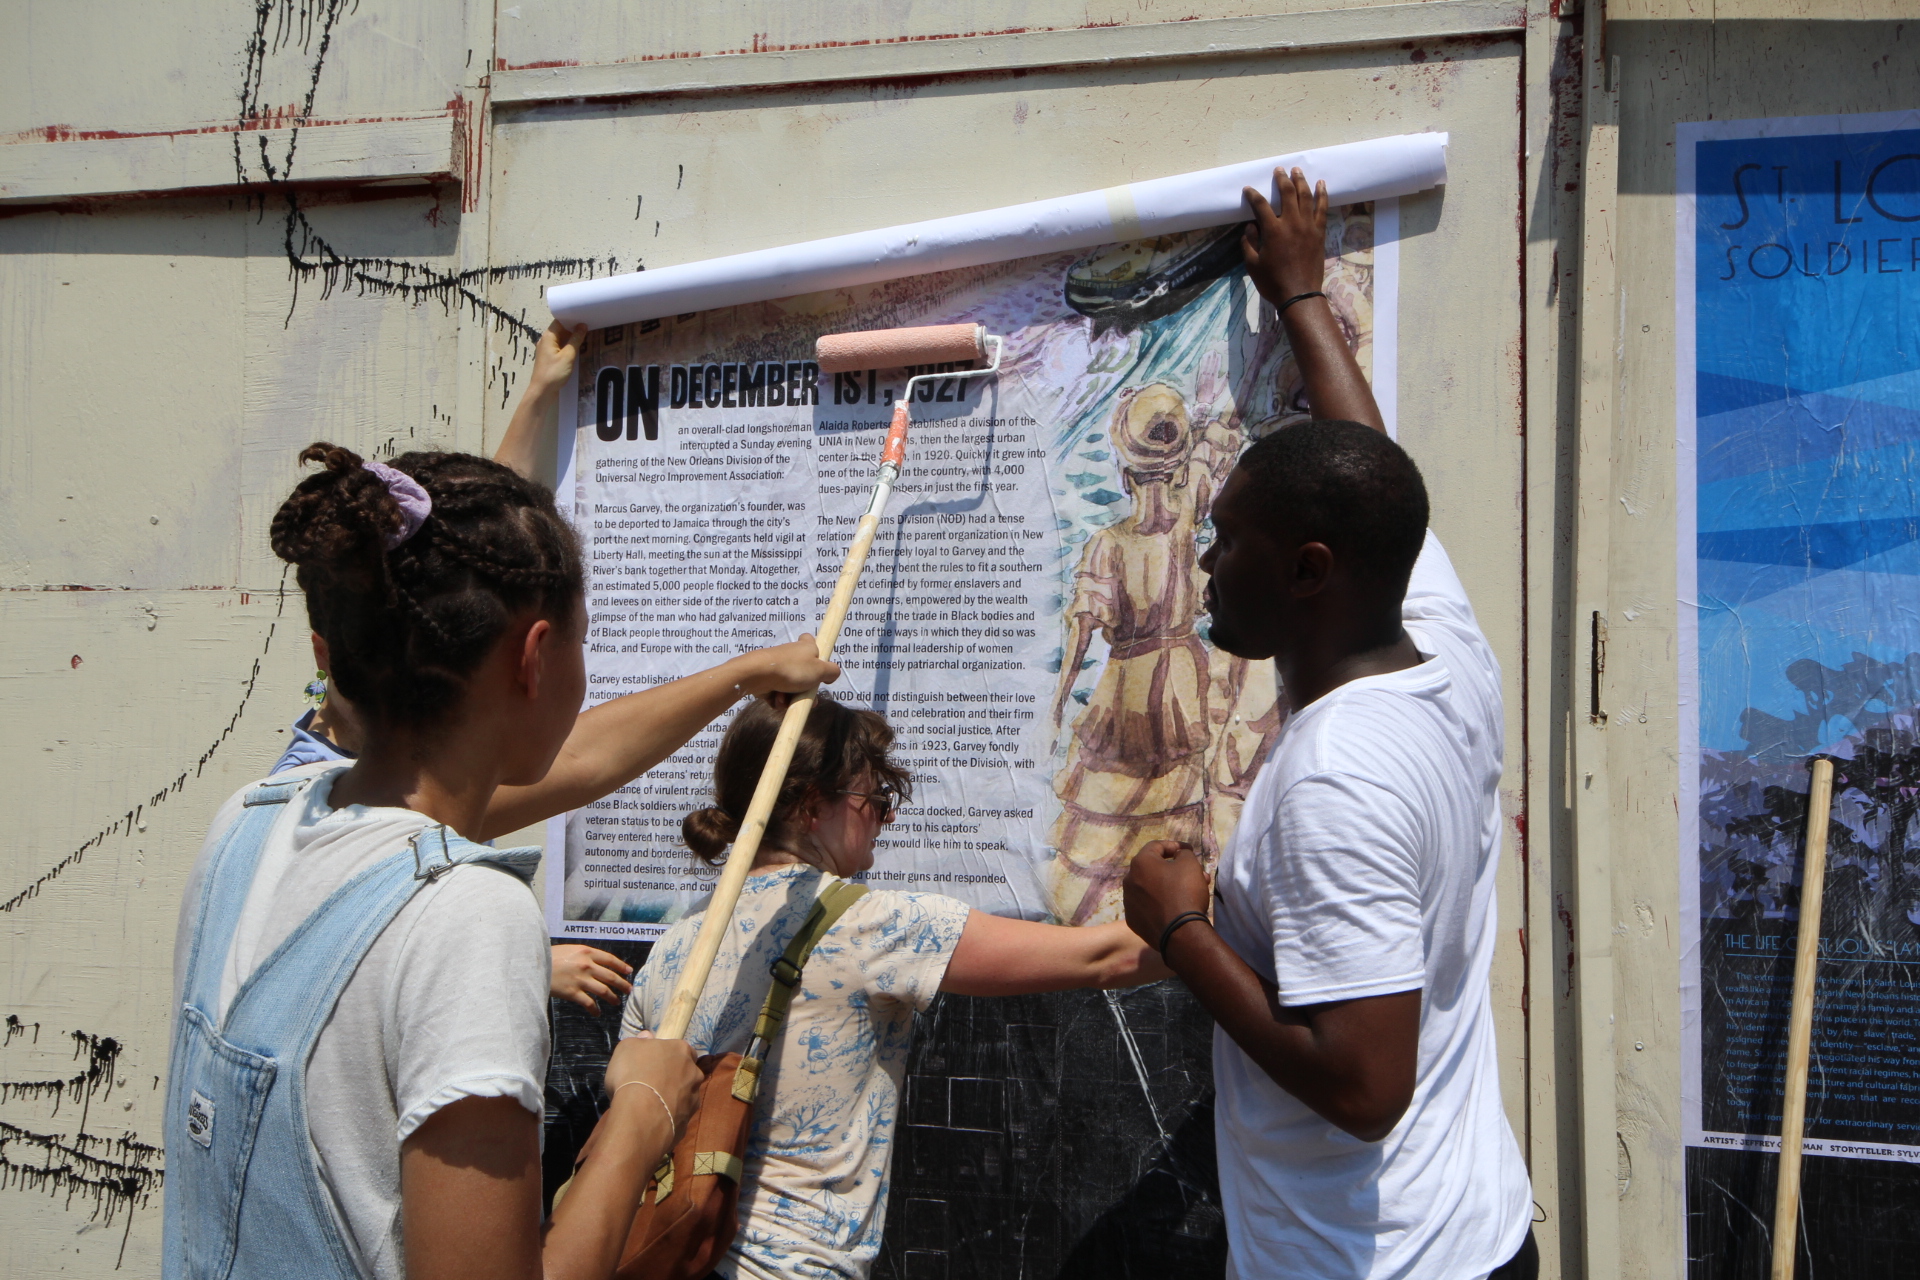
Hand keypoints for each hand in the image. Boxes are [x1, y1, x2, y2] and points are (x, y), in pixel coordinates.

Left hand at [529, 320, 587, 396]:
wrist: (542, 391)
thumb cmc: (554, 372)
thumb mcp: (568, 355)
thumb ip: (576, 339)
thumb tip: (582, 326)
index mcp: (548, 336)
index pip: (560, 321)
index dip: (571, 318)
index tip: (584, 316)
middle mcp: (545, 340)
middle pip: (560, 329)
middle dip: (573, 327)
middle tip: (589, 325)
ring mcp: (546, 349)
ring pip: (561, 339)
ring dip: (571, 338)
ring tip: (586, 335)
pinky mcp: (549, 358)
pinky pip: (559, 347)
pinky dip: (568, 346)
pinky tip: (578, 348)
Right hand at [548, 944, 633, 1013]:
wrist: (533, 966)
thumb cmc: (549, 957)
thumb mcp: (569, 949)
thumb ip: (584, 955)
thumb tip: (596, 963)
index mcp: (586, 952)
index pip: (610, 960)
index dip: (621, 967)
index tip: (629, 972)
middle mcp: (587, 965)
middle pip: (611, 977)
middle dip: (622, 984)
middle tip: (628, 990)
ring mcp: (580, 980)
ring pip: (604, 991)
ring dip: (612, 998)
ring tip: (616, 1002)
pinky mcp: (572, 993)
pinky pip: (589, 1003)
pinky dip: (595, 1009)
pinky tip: (597, 1013)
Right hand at [605, 1036, 700, 1133]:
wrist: (639, 1115)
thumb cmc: (632, 1074)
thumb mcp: (626, 1048)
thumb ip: (639, 1041)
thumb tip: (647, 1037)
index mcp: (682, 1050)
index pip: (681, 1049)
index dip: (668, 1056)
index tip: (654, 1064)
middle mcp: (694, 1072)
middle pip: (686, 1072)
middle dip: (673, 1077)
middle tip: (652, 1085)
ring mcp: (693, 1098)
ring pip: (684, 1095)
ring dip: (672, 1098)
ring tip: (651, 1105)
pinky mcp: (687, 1121)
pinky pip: (678, 1115)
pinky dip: (668, 1116)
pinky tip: (653, 1119)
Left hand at [732, 635, 841, 704]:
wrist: (759, 674)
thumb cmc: (792, 669)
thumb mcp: (821, 670)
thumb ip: (832, 671)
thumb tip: (832, 675)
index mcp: (805, 647)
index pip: (811, 641)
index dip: (817, 651)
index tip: (819, 663)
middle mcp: (791, 655)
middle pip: (805, 673)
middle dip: (807, 689)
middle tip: (807, 695)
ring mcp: (779, 668)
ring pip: (792, 687)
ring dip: (792, 697)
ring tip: (787, 698)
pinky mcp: (767, 680)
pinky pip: (779, 694)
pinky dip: (779, 700)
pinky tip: (778, 700)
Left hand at [1123, 840, 1210, 948]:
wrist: (1180, 932)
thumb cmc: (1185, 891)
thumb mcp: (1190, 864)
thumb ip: (1183, 853)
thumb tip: (1178, 855)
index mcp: (1140, 863)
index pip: (1156, 846)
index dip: (1175, 846)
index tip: (1189, 850)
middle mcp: (1129, 880)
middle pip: (1154, 869)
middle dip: (1175, 869)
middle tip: (1194, 873)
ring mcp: (1129, 902)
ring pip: (1152, 888)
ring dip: (1169, 886)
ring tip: (1189, 891)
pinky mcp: (1133, 920)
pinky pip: (1148, 905)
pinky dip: (1160, 903)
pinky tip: (1175, 907)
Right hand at [1241, 167, 1329, 308]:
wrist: (1299, 294)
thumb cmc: (1273, 282)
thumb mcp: (1252, 265)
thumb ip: (1249, 243)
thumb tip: (1251, 226)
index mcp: (1273, 231)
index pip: (1260, 205)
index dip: (1253, 195)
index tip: (1248, 190)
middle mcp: (1291, 223)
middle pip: (1287, 193)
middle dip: (1281, 179)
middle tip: (1278, 170)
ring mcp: (1308, 226)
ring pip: (1306, 196)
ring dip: (1301, 180)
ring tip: (1297, 170)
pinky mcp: (1319, 232)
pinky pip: (1322, 208)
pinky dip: (1322, 194)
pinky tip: (1321, 184)